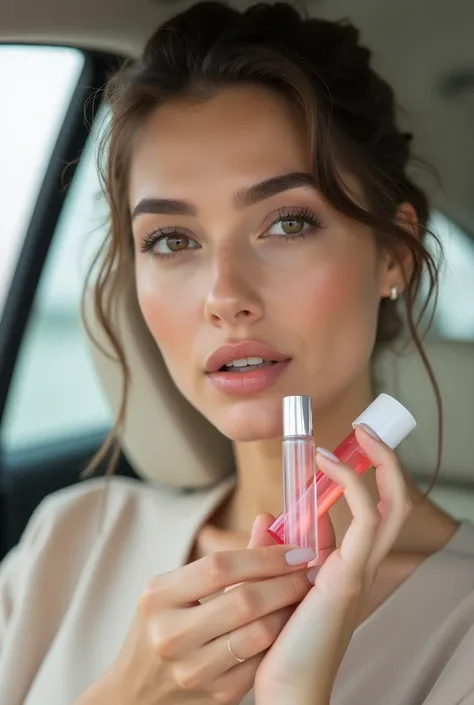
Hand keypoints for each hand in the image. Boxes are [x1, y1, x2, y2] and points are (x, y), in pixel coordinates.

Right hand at [92, 536, 313, 704]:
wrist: (141, 688)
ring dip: (290, 610)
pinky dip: (282, 638)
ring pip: (259, 634)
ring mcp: (192, 670)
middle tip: (310, 570)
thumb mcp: (180, 587)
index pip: (220, 567)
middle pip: (244, 601)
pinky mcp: (216, 695)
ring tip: (305, 594)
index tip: (296, 550)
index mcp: (158, 597)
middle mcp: (169, 634)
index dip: (265, 556)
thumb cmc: (166, 622)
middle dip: (286, 582)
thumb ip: (227, 560)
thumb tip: (270, 522)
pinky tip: (291, 623)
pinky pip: (262, 661)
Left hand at [254, 425, 411, 704]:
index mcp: (347, 562)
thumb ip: (275, 547)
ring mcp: (360, 569)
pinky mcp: (349, 576)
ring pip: (390, 506)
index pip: (370, 510)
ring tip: (356, 435)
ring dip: (377, 464)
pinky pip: (365, 519)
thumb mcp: (279, 581)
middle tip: (365, 430)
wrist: (286, 687)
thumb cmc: (281, 638)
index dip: (360, 475)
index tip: (334, 448)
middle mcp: (361, 563)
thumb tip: (266, 515)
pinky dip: (351, 484)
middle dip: (386, 462)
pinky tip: (326, 466)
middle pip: (394, 504)